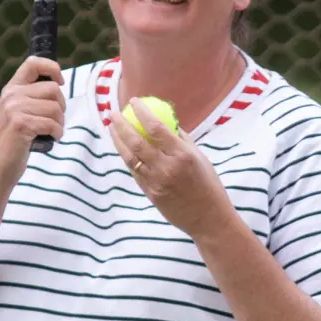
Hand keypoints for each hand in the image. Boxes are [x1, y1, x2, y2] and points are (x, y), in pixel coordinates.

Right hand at [0, 56, 64, 189]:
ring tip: (51, 132)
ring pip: (55, 107)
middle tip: (53, 121)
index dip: (52, 68)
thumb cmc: (13, 142)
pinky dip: (57, 133)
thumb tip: (58, 83)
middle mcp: (11, 95)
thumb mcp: (18, 112)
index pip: (33, 63)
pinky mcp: (20, 124)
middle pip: (53, 89)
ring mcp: (14, 109)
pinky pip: (52, 124)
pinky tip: (51, 139)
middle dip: (61, 107)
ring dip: (60, 123)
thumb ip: (31, 97)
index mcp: (11, 89)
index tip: (59, 81)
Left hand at [110, 98, 235, 242]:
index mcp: (182, 155)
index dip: (142, 112)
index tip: (133, 101)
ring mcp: (156, 182)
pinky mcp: (150, 194)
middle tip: (112, 112)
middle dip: (121, 124)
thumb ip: (181, 139)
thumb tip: (165, 120)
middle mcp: (167, 167)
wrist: (208, 218)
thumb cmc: (208, 184)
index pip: (156, 128)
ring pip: (130, 157)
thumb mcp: (199, 157)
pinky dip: (127, 157)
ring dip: (117, 140)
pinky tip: (122, 147)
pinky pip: (134, 172)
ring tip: (111, 127)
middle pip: (137, 141)